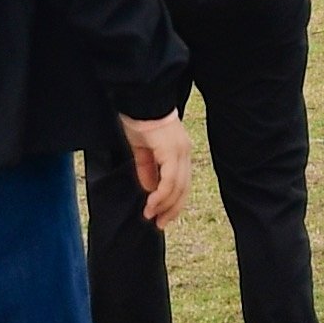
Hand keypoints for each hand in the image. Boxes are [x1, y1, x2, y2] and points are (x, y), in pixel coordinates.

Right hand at [122, 112, 189, 226]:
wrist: (140, 98)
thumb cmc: (140, 118)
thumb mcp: (142, 148)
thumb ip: (147, 167)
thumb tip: (150, 188)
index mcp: (180, 150)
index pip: (182, 182)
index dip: (173, 201)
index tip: (161, 215)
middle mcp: (184, 152)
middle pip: (184, 188)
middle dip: (172, 209)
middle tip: (160, 224)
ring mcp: (180, 152)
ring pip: (177, 188)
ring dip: (165, 206)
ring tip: (152, 217)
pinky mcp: (171, 152)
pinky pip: (169, 181)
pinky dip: (161, 196)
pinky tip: (152, 205)